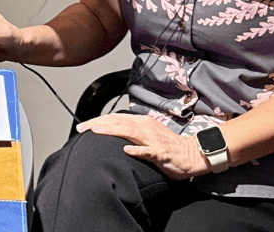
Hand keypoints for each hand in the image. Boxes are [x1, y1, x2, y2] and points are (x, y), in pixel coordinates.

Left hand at [76, 113, 211, 179]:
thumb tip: (113, 130)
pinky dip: (137, 149)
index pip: (115, 118)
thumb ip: (131, 132)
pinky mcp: (161, 152)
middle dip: (99, 124)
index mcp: (141, 122)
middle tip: (82, 128)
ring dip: (112, 130)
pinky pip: (147, 150)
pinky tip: (127, 150)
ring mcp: (153, 139)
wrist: (190, 154)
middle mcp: (145, 127)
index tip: (83, 126)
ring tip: (97, 131)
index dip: (98, 121)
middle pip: (118, 122)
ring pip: (130, 132)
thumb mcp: (147, 134)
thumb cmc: (167, 146)